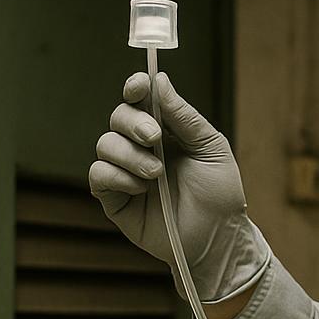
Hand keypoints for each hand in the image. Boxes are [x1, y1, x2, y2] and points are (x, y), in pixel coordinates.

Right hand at [89, 71, 269, 302]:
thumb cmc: (220, 194)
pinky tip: (141, 188)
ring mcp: (126, 172)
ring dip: (129, 154)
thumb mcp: (211, 148)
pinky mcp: (115, 199)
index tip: (139, 86)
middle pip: (118, 117)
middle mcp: (142, 148)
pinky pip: (98, 175)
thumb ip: (185, 116)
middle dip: (132, 122)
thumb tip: (160, 80)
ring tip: (156, 173)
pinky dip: (117, 176)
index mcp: (167, 131)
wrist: (218, 238)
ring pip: (105, 144)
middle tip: (153, 136)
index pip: (140, 101)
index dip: (135, 88)